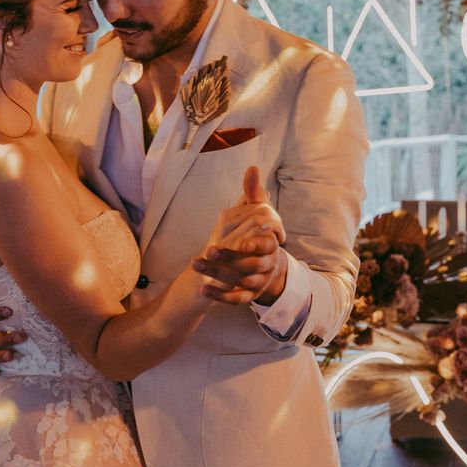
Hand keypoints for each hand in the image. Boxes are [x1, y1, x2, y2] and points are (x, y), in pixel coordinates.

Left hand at [193, 166, 287, 305]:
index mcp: (270, 245)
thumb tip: (252, 167)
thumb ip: (253, 193)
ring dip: (217, 274)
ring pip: (240, 281)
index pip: (264, 246)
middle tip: (207, 251)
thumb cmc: (259, 234)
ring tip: (196, 265)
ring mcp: (258, 281)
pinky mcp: (248, 295)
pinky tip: (202, 290)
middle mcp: (267, 264)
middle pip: (249, 264)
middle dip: (227, 258)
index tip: (238, 243)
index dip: (250, 244)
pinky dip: (219, 296)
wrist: (266, 267)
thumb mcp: (256, 213)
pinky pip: (235, 299)